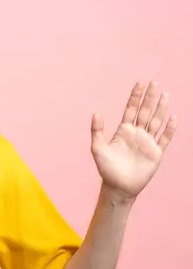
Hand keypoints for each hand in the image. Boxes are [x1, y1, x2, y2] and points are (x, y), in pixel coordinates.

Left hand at [90, 81, 176, 200]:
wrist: (118, 186)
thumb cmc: (106, 168)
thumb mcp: (97, 148)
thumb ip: (97, 130)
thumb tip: (96, 112)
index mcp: (123, 130)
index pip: (131, 109)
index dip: (135, 96)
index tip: (140, 83)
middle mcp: (137, 133)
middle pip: (145, 111)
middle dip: (150, 97)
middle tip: (155, 82)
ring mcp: (147, 142)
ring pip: (156, 121)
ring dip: (161, 108)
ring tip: (166, 94)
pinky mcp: (156, 152)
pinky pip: (164, 138)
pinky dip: (169, 128)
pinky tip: (173, 117)